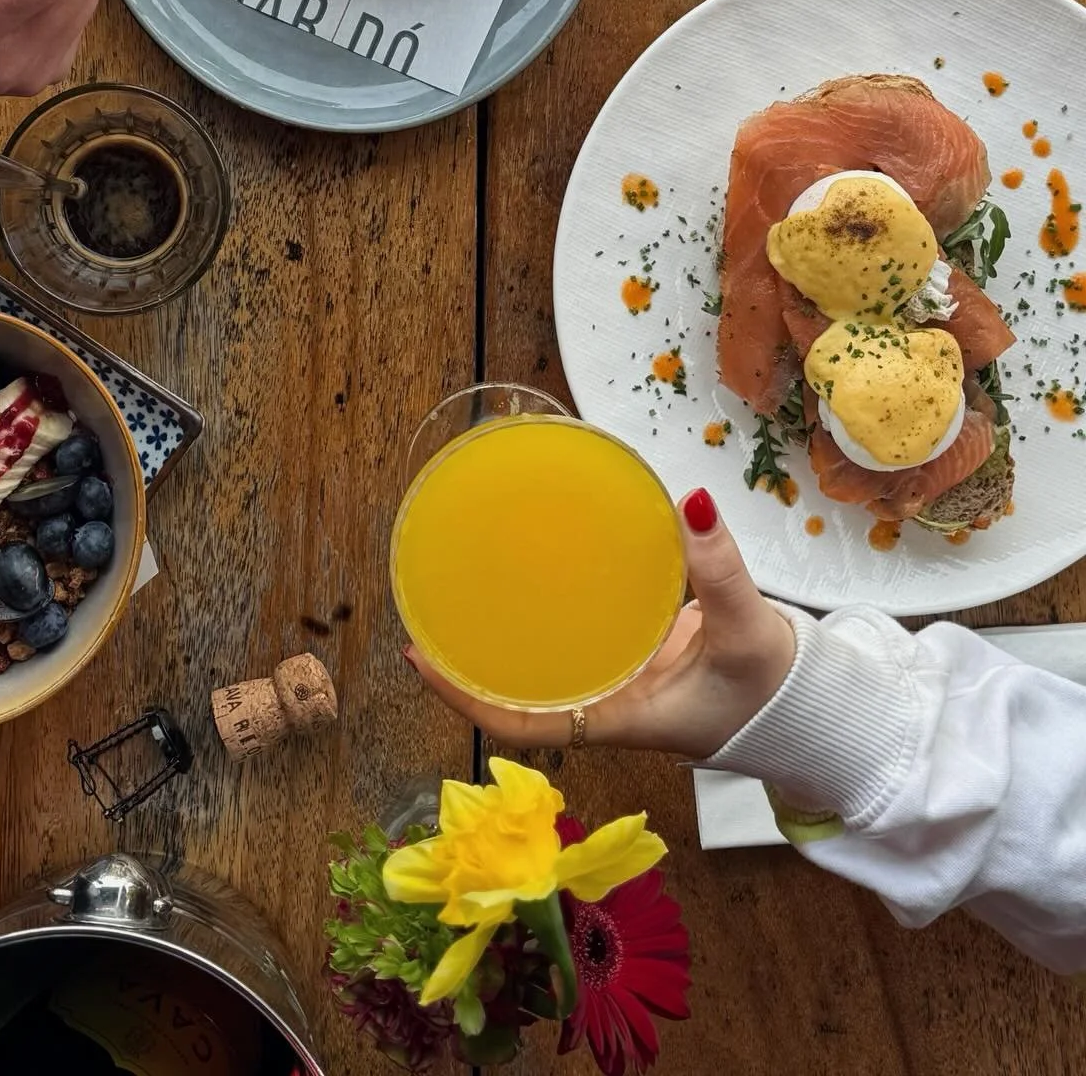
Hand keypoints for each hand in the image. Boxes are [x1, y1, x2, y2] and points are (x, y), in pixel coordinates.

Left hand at [404, 488, 797, 761]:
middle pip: (521, 689)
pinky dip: (563, 599)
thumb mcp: (745, 632)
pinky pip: (587, 628)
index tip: (419, 660)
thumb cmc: (773, 692)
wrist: (809, 710)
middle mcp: (608, 701)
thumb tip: (690, 504)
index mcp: (618, 717)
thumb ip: (720, 571)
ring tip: (470, 575)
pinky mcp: (641, 650)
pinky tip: (550, 559)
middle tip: (429, 604)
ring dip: (511, 627)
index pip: (525, 724)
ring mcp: (621, 677)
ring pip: (550, 658)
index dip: (466, 700)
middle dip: (472, 659)